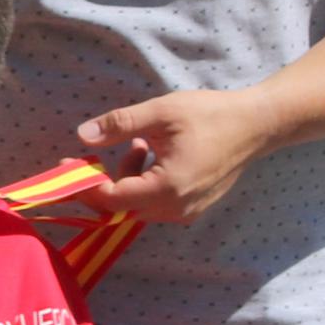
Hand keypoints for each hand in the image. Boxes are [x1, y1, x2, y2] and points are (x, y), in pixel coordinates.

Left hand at [78, 85, 279, 225]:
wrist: (258, 125)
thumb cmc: (212, 115)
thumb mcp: (161, 113)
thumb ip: (120, 125)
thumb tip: (82, 135)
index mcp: (167, 188)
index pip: (111, 199)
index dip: (85, 184)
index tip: (67, 164)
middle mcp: (177, 209)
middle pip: (122, 207)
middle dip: (104, 181)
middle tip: (99, 152)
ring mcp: (187, 211)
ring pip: (138, 205)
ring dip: (128, 178)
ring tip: (140, 143)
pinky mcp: (193, 207)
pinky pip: (156, 203)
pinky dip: (145, 182)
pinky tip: (153, 153)